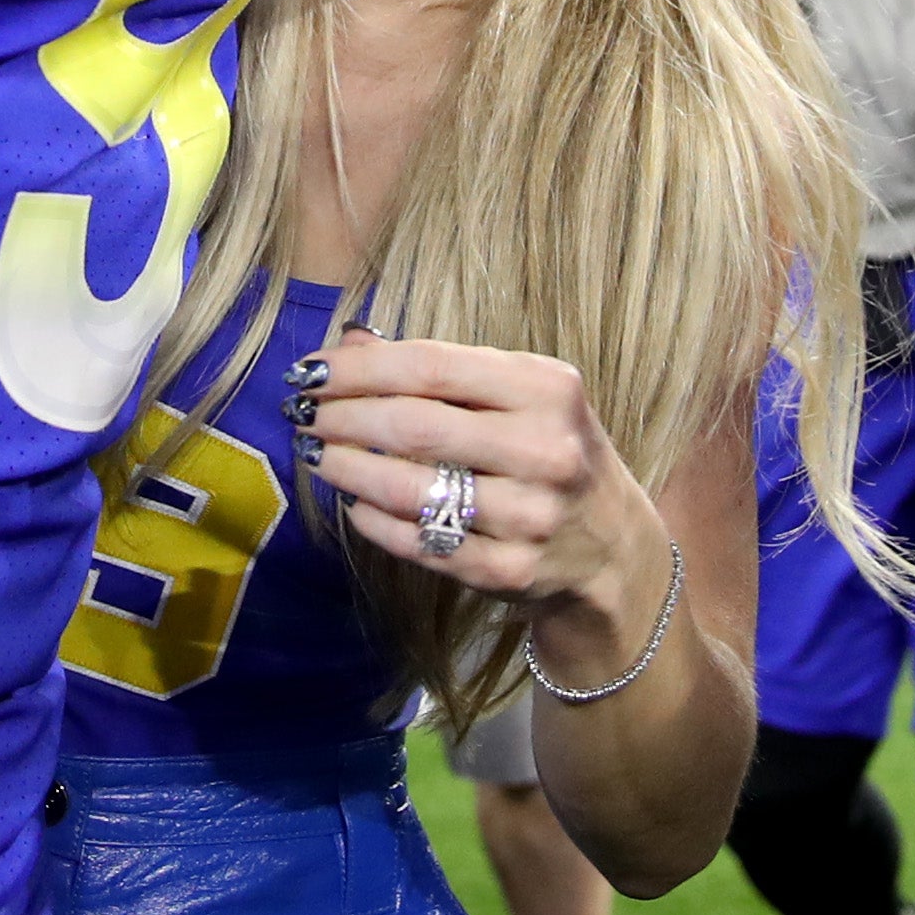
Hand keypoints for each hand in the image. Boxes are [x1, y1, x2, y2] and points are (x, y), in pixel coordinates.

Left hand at [294, 334, 663, 625]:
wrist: (612, 548)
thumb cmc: (548, 450)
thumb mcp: (518, 396)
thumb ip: (440, 369)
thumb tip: (348, 343)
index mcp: (547, 388)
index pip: (432, 367)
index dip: (359, 369)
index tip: (308, 371)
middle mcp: (545, 450)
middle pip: (416, 426)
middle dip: (342, 417)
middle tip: (301, 414)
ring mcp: (531, 516)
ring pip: (412, 490)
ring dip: (348, 468)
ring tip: (316, 454)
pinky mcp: (510, 571)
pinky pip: (420, 543)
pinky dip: (373, 520)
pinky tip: (353, 501)